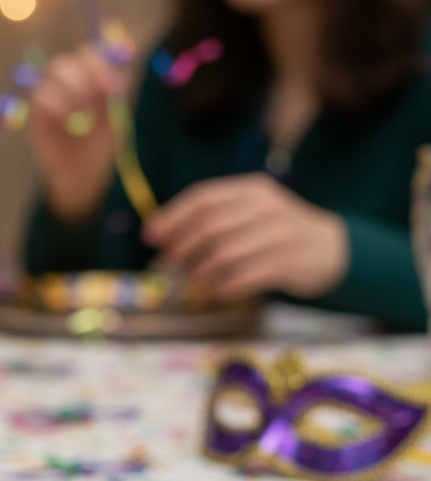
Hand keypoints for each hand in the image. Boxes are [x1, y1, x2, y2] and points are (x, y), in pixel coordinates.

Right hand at [28, 43, 129, 220]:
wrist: (82, 174)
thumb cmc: (101, 144)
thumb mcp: (118, 118)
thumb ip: (119, 94)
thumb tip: (117, 77)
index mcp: (92, 76)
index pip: (92, 53)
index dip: (101, 62)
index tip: (111, 85)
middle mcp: (70, 80)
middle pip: (72, 58)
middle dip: (86, 75)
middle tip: (95, 99)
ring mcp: (51, 92)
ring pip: (55, 69)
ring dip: (72, 88)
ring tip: (81, 115)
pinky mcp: (37, 111)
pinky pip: (41, 94)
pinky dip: (56, 102)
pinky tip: (67, 119)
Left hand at [141, 173, 348, 301]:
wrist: (330, 248)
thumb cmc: (275, 233)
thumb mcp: (248, 213)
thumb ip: (210, 218)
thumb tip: (159, 236)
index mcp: (251, 190)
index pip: (203, 198)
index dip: (172, 218)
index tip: (151, 237)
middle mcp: (266, 208)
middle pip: (209, 227)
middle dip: (182, 247)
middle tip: (171, 263)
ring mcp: (279, 235)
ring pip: (223, 255)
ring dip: (200, 272)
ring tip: (196, 279)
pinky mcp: (287, 264)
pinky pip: (242, 278)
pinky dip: (222, 287)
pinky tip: (218, 290)